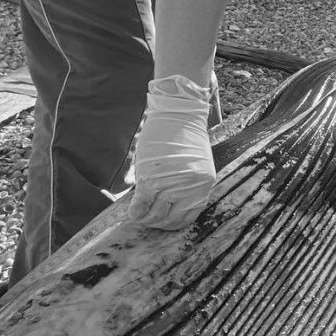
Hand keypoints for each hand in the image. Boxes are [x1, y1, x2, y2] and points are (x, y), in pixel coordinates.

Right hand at [129, 75, 215, 229]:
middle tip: (148, 216)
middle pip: (169, 220)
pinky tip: (132, 210)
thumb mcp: (192, 166)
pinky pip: (141, 206)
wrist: (179, 113)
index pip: (187, 218)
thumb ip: (182, 186)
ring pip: (154, 216)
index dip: (171, 222)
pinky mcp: (152, 179)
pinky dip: (135, 212)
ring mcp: (171, 184)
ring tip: (140, 211)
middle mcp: (190, 188)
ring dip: (145, 218)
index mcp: (203, 186)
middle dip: (156, 222)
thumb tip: (164, 207)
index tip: (162, 220)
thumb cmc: (184, 136)